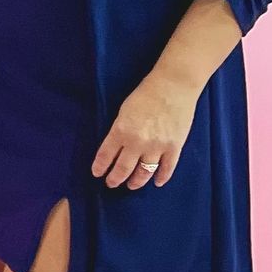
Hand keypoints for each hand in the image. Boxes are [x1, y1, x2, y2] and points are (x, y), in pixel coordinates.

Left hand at [93, 72, 197, 188]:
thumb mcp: (124, 111)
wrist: (173, 86)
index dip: (100, 167)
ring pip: (144, 173)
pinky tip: (157, 182)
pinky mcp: (174, 147)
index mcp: (121, 130)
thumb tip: (116, 146)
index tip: (97, 173)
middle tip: (111, 184)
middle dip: (115, 179)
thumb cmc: (146, 93)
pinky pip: (167, 168)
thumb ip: (120, 130)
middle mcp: (137, 142)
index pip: (106, 155)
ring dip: (136, 182)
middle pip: (123, 168)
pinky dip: (161, 177)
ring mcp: (157, 147)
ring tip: (131, 185)